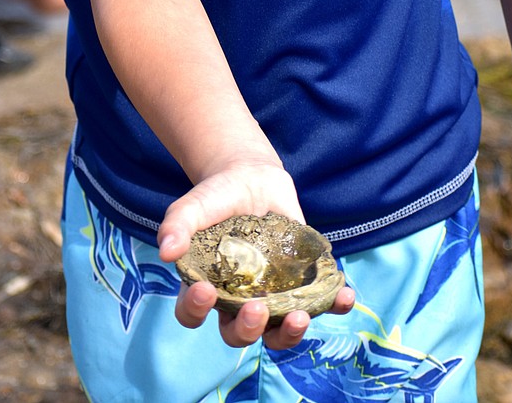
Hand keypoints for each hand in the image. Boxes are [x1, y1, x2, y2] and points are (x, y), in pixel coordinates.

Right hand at [157, 157, 354, 349]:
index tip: (205, 291)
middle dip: (248, 328)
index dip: (196, 309)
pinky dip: (334, 304)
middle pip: (238, 333)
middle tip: (258, 309)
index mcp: (205, 287)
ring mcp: (271, 294)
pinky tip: (345, 296)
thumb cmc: (217, 196)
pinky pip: (318, 302)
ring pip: (278, 331)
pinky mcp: (300, 282)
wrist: (253, 178)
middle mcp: (237, 300)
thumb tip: (166, 251)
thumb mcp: (195, 203)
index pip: (192, 313)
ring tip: (301, 317)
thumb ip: (178, 223)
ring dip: (291, 332)